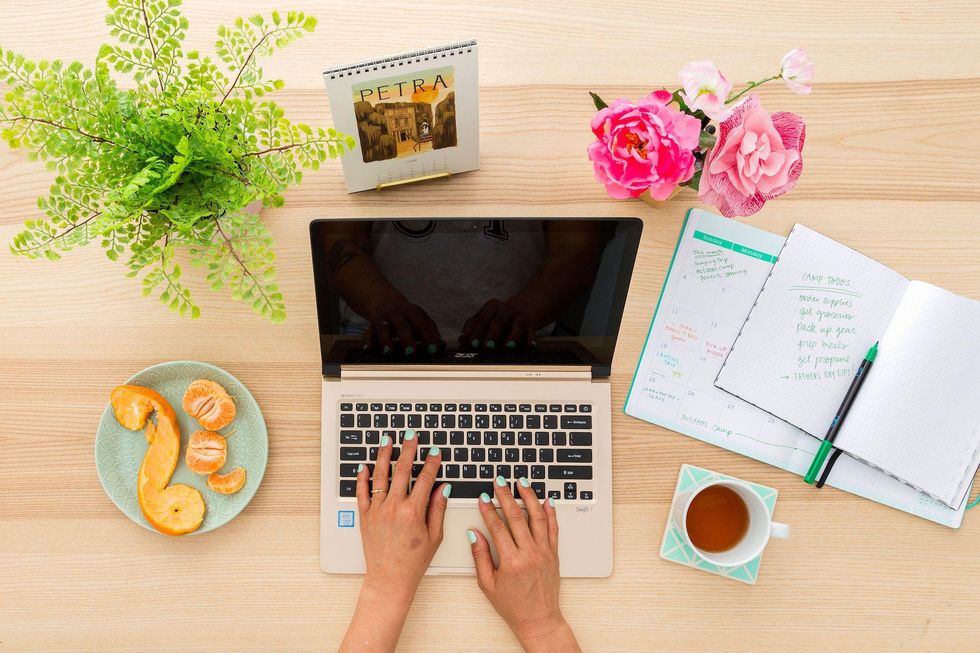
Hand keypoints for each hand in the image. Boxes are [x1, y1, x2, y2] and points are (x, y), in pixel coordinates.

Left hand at [356, 429, 448, 598]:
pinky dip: (363, 477)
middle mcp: (393, 508)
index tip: (435, 453)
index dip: (431, 463)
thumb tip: (442, 488)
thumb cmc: (413, 561)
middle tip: (411, 437)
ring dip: (384, 456)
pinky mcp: (365, 516)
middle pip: (401, 471)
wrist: (389, 578)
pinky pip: (362, 492)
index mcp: (413, 512)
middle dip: (408, 450)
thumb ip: (438, 509)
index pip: (425, 479)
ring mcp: (377, 511)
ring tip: (387, 441)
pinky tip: (366, 466)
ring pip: (380, 476)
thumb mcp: (434, 536)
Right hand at [364, 295, 443, 355]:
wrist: (382, 299)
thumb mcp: (418, 316)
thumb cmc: (404, 313)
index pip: (421, 324)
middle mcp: (396, 314)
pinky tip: (369, 349)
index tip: (434, 349)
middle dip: (407, 339)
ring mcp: (383, 319)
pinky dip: (368, 341)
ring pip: (384, 329)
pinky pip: (368, 332)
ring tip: (388, 353)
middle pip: (402, 326)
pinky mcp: (371, 325)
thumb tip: (441, 344)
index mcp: (411, 312)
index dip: (428, 337)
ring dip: (386, 341)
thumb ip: (429, 329)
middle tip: (412, 353)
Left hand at [459, 298, 536, 350]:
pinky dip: (530, 340)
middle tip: (487, 347)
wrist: (522, 310)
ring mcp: (519, 318)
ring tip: (508, 347)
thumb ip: (472, 328)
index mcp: (491, 307)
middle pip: (498, 322)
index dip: (476, 332)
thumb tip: (462, 339)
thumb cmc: (497, 318)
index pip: (482, 319)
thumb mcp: (484, 319)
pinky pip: (531, 333)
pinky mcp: (530, 327)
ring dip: (512, 337)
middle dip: (493, 335)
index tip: (472, 343)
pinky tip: (529, 346)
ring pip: (516, 326)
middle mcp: (506, 310)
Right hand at [468, 477, 581, 652]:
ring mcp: (544, 552)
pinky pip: (554, 528)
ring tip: (522, 482)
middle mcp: (530, 554)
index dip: (488, 510)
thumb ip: (480, 557)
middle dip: (506, 495)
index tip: (483, 498)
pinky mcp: (554, 554)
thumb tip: (474, 534)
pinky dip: (551, 512)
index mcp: (511, 562)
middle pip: (517, 516)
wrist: (538, 619)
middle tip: (499, 481)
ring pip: (538, 517)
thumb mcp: (487, 584)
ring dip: (529, 497)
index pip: (498, 527)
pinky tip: (546, 500)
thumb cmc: (512, 605)